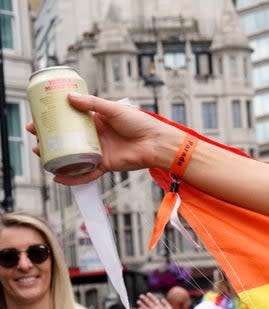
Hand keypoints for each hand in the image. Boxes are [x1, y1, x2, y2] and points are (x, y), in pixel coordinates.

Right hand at [29, 94, 181, 185]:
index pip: (70, 120)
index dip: (54, 120)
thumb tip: (70, 97)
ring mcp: (99, 151)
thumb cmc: (140, 123)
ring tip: (41, 153)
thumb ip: (93, 104)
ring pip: (73, 156)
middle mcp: (95, 137)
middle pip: (68, 139)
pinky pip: (87, 173)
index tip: (39, 118)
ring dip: (56, 157)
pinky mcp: (106, 165)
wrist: (158, 142)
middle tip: (35, 136)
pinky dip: (73, 177)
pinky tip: (58, 177)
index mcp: (96, 121)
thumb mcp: (114, 109)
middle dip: (50, 139)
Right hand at [137, 292, 174, 308]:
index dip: (151, 297)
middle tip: (141, 296)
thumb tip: (161, 299)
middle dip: (145, 299)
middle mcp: (155, 308)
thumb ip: (166, 303)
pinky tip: (139, 308)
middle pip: (149, 303)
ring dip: (142, 304)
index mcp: (159, 306)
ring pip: (146, 307)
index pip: (154, 300)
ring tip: (138, 301)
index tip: (147, 293)